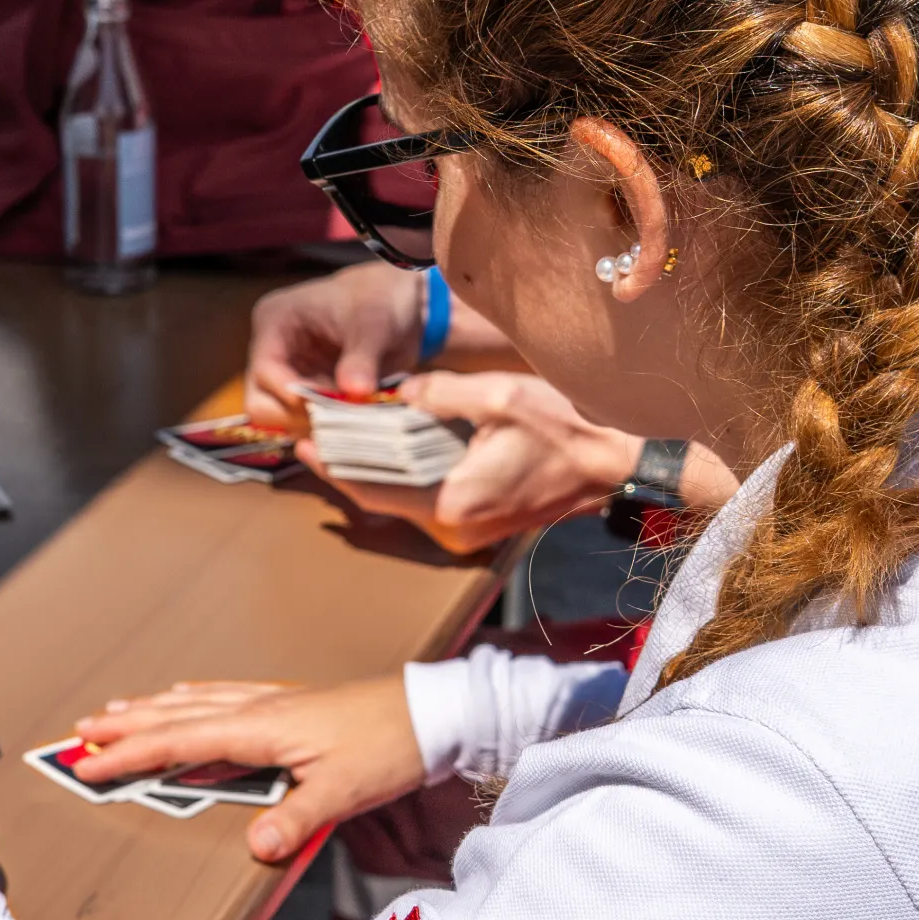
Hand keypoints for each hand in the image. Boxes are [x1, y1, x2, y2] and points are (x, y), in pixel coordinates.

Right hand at [69, 674, 424, 863]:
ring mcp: (277, 703)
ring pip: (197, 701)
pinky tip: (188, 695)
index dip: (132, 753)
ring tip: (117, 712)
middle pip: (178, 715)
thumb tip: (256, 845)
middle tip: (81, 734)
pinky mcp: (294, 704)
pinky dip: (193, 697)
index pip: (181, 741)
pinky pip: (226, 695)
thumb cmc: (393, 744)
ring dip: (153, 708)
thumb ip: (298, 819)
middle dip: (126, 726)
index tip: (90, 763)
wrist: (433, 711)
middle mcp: (262, 709)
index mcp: (264, 728)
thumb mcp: (345, 790)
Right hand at [244, 265, 423, 430]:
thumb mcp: (375, 322)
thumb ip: (363, 357)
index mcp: (275, 322)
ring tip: (352, 421)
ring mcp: (287, 377)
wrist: (396, 303)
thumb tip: (356, 391)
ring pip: (279, 421)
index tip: (332, 404)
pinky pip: (303, 425)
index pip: (265, 370)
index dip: (294, 394)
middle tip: (341, 417)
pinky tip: (354, 425)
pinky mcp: (305, 396)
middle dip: (298, 417)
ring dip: (313, 428)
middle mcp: (272, 352)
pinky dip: (326, 432)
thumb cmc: (379, 298)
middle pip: (261, 404)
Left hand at [301, 370, 642, 555]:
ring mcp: (466, 530)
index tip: (305, 442)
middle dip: (348, 466)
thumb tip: (397, 389)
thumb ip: (439, 392)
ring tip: (346, 438)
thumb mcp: (498, 396)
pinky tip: (392, 450)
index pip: (373, 489)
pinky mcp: (478, 523)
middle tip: (317, 434)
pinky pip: (425, 502)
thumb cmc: (564, 431)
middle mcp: (453, 525)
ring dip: (375, 472)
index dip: (334, 465)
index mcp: (451, 499)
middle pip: (381, 499)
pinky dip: (404, 478)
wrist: (612, 468)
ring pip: (401, 502)